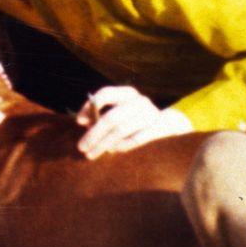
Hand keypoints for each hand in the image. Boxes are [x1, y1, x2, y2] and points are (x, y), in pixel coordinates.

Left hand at [74, 85, 192, 159]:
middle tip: (82, 147)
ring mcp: (150, 114)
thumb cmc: (135, 119)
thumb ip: (103, 116)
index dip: (89, 107)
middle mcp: (139, 101)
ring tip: (93, 153)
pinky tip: (113, 151)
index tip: (79, 121)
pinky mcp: (158, 128)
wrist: (166, 125)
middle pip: (112, 117)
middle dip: (94, 134)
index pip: (106, 94)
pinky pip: (136, 139)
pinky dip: (122, 146)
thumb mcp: (120, 112)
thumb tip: (85, 123)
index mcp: (127, 93)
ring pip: (121, 130)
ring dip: (104, 143)